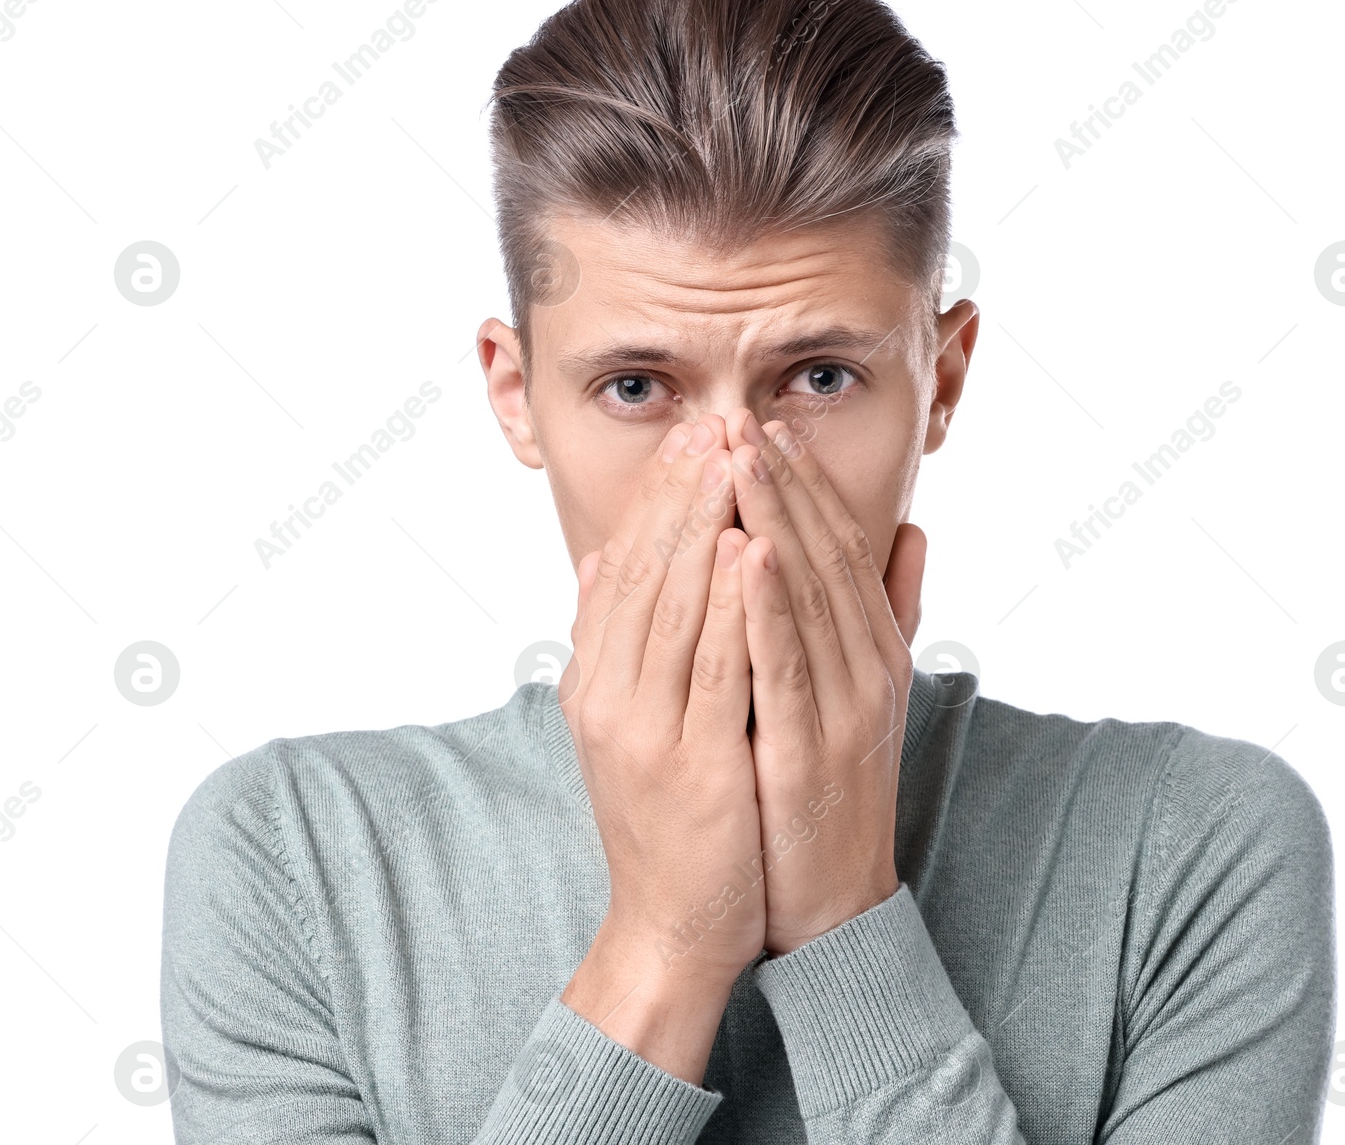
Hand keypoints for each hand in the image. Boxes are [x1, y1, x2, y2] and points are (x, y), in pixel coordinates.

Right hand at [557, 418, 762, 1083]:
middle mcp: (608, 695)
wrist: (672, 923)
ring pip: (676, 606)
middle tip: (713, 421)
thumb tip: (598, 560)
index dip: (660, 497)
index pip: (626, 566)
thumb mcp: (619, 718)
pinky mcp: (692, 764)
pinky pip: (714, 668)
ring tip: (731, 458)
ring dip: (704, 525)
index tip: (692, 435)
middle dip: (683, 491)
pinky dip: (730, 604)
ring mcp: (647, 730)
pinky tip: (749, 549)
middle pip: (647, 572)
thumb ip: (609, 638)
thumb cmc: (661, 814)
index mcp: (595, 679)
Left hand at [724, 409, 925, 957]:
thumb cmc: (834, 791)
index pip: (839, 547)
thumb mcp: (865, 693)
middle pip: (823, 556)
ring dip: (773, 521)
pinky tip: (746, 554)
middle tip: (741, 416)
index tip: (764, 427)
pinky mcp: (812, 752)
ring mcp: (845, 710)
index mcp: (874, 651)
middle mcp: (868, 669)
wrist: (833, 903)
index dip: (803, 484)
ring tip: (738, 456)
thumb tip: (912, 531)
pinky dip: (767, 607)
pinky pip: (787, 667)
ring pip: (808, 597)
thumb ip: (886, 613)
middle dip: (780, 481)